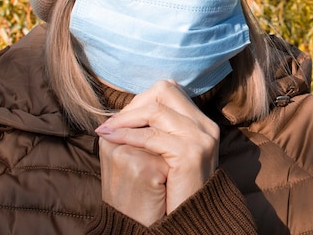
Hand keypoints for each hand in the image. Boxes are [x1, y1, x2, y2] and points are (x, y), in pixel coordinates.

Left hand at [96, 80, 219, 223]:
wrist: (186, 221)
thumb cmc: (173, 190)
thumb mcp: (169, 154)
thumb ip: (160, 130)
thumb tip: (130, 109)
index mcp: (202, 123)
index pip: (168, 91)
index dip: (141, 101)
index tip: (120, 119)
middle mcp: (206, 126)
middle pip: (164, 91)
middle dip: (134, 104)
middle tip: (113, 123)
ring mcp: (201, 138)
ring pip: (155, 110)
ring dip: (126, 119)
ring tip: (107, 131)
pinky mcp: (190, 153)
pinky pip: (151, 136)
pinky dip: (128, 135)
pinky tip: (112, 140)